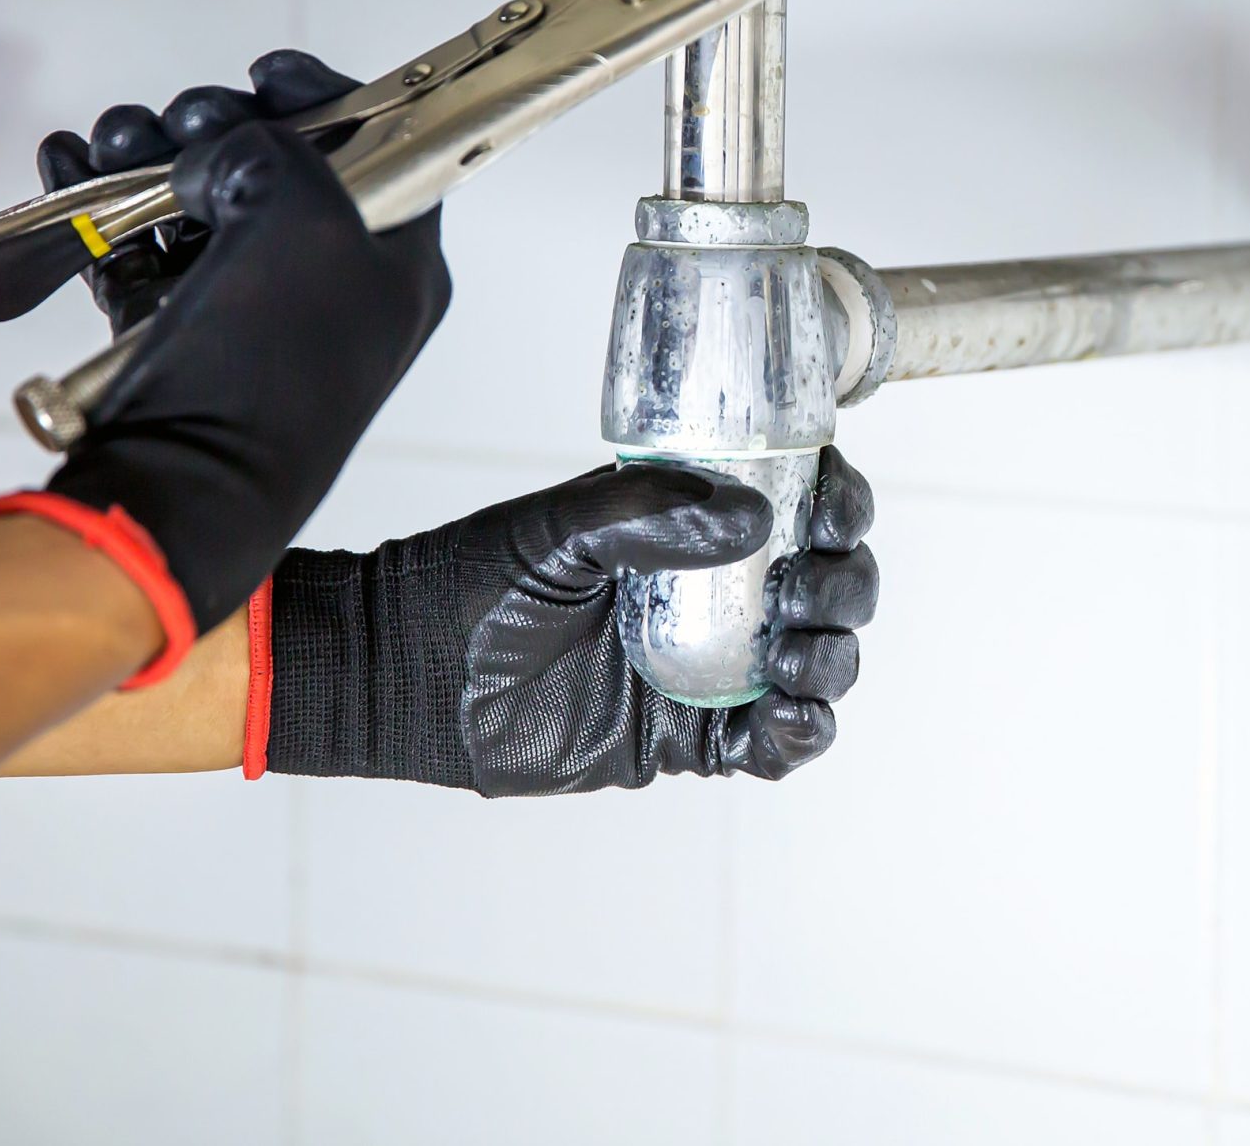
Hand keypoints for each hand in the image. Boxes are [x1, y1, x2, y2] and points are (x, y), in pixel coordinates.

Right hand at [36, 50, 358, 335]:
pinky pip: (130, 246)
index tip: (266, 73)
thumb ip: (272, 153)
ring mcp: (239, 305)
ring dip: (142, 156)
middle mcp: (321, 278)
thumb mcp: (304, 219)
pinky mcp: (166, 328)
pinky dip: (93, 201)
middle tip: (177, 122)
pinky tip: (65, 160)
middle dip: (208, 125)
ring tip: (107, 144)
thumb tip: (207, 165)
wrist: (186, 478)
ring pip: (191, 201)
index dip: (321, 100)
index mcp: (389, 257)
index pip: (372, 150)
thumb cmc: (269, 360)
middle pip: (267, 168)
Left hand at [262, 448, 877, 794]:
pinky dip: (804, 736)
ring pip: (818, 663)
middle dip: (844, 586)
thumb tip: (754, 516)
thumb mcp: (557, 529)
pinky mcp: (688, 740)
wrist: (405, 680)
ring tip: (791, 657)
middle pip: (830, 585)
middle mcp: (717, 591)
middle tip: (799, 591)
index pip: (802, 504)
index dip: (841, 506)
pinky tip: (793, 719)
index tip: (833, 513)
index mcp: (694, 524)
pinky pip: (772, 745)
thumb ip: (647, 514)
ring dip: (832, 657)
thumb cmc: (470, 587)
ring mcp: (708, 667)